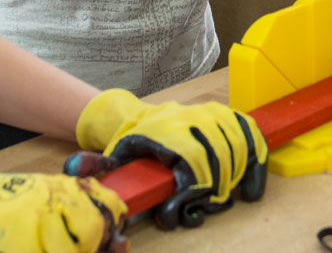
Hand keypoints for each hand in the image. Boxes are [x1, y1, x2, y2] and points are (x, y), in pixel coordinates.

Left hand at [67, 89, 267, 225]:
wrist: (147, 115)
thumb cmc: (134, 143)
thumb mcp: (115, 154)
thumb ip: (98, 165)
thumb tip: (75, 170)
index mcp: (168, 129)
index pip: (191, 163)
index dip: (190, 194)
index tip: (175, 215)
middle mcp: (196, 119)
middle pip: (216, 165)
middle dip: (208, 197)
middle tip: (194, 213)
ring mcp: (217, 117)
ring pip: (237, 156)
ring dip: (230, 187)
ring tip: (213, 204)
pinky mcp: (233, 119)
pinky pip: (253, 141)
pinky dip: (256, 168)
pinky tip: (250, 191)